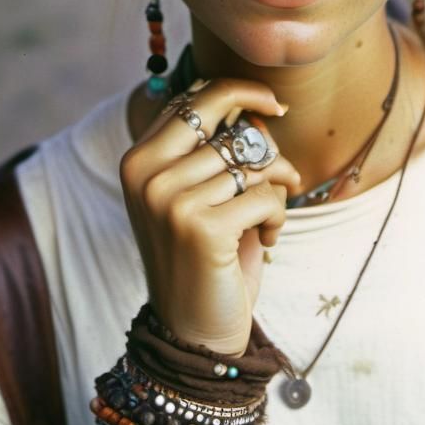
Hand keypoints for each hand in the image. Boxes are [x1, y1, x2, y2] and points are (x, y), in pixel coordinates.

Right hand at [120, 80, 299, 356]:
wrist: (192, 331)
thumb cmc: (205, 258)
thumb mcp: (200, 196)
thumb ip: (217, 150)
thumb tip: (262, 110)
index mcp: (138, 160)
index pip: (194, 98)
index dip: (240, 93)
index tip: (272, 106)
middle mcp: (147, 174)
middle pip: (231, 126)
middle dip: (269, 148)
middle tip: (285, 175)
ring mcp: (169, 200)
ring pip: (255, 163)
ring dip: (276, 192)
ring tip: (266, 221)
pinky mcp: (201, 228)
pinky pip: (266, 197)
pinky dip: (277, 218)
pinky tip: (266, 241)